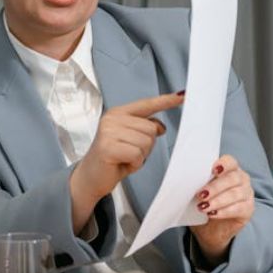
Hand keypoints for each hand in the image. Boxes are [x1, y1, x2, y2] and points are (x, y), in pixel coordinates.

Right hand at [68, 91, 184, 231]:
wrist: (90, 178)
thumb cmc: (112, 159)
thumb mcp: (132, 140)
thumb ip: (144, 129)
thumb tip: (160, 126)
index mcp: (118, 113)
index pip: (146, 104)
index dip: (165, 101)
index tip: (182, 95)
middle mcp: (112, 119)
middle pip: (151, 128)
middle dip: (146, 146)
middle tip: (129, 153)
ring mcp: (108, 132)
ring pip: (146, 142)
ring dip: (140, 156)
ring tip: (124, 158)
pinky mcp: (108, 147)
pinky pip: (138, 154)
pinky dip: (135, 163)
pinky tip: (122, 164)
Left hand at [189, 154, 254, 263]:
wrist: (210, 229)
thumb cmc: (204, 204)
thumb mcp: (198, 191)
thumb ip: (197, 182)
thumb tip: (184, 178)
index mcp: (229, 169)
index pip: (230, 162)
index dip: (223, 164)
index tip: (213, 170)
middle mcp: (241, 179)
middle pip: (233, 178)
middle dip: (215, 187)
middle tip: (201, 195)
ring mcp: (247, 194)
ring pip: (236, 194)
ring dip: (218, 201)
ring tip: (203, 207)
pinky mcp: (248, 209)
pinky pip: (239, 208)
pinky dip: (224, 211)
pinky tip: (213, 214)